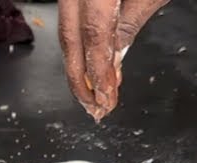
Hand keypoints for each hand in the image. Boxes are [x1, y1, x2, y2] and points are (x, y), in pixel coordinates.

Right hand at [57, 0, 170, 119]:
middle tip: (93, 107)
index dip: (98, 72)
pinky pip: (72, 22)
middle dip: (79, 80)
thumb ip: (130, 24)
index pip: (93, 36)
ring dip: (79, 67)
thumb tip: (114, 62)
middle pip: (69, 39)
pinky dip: (82, 47)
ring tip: (93, 94)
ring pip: (66, 32)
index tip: (105, 98)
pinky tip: (93, 66)